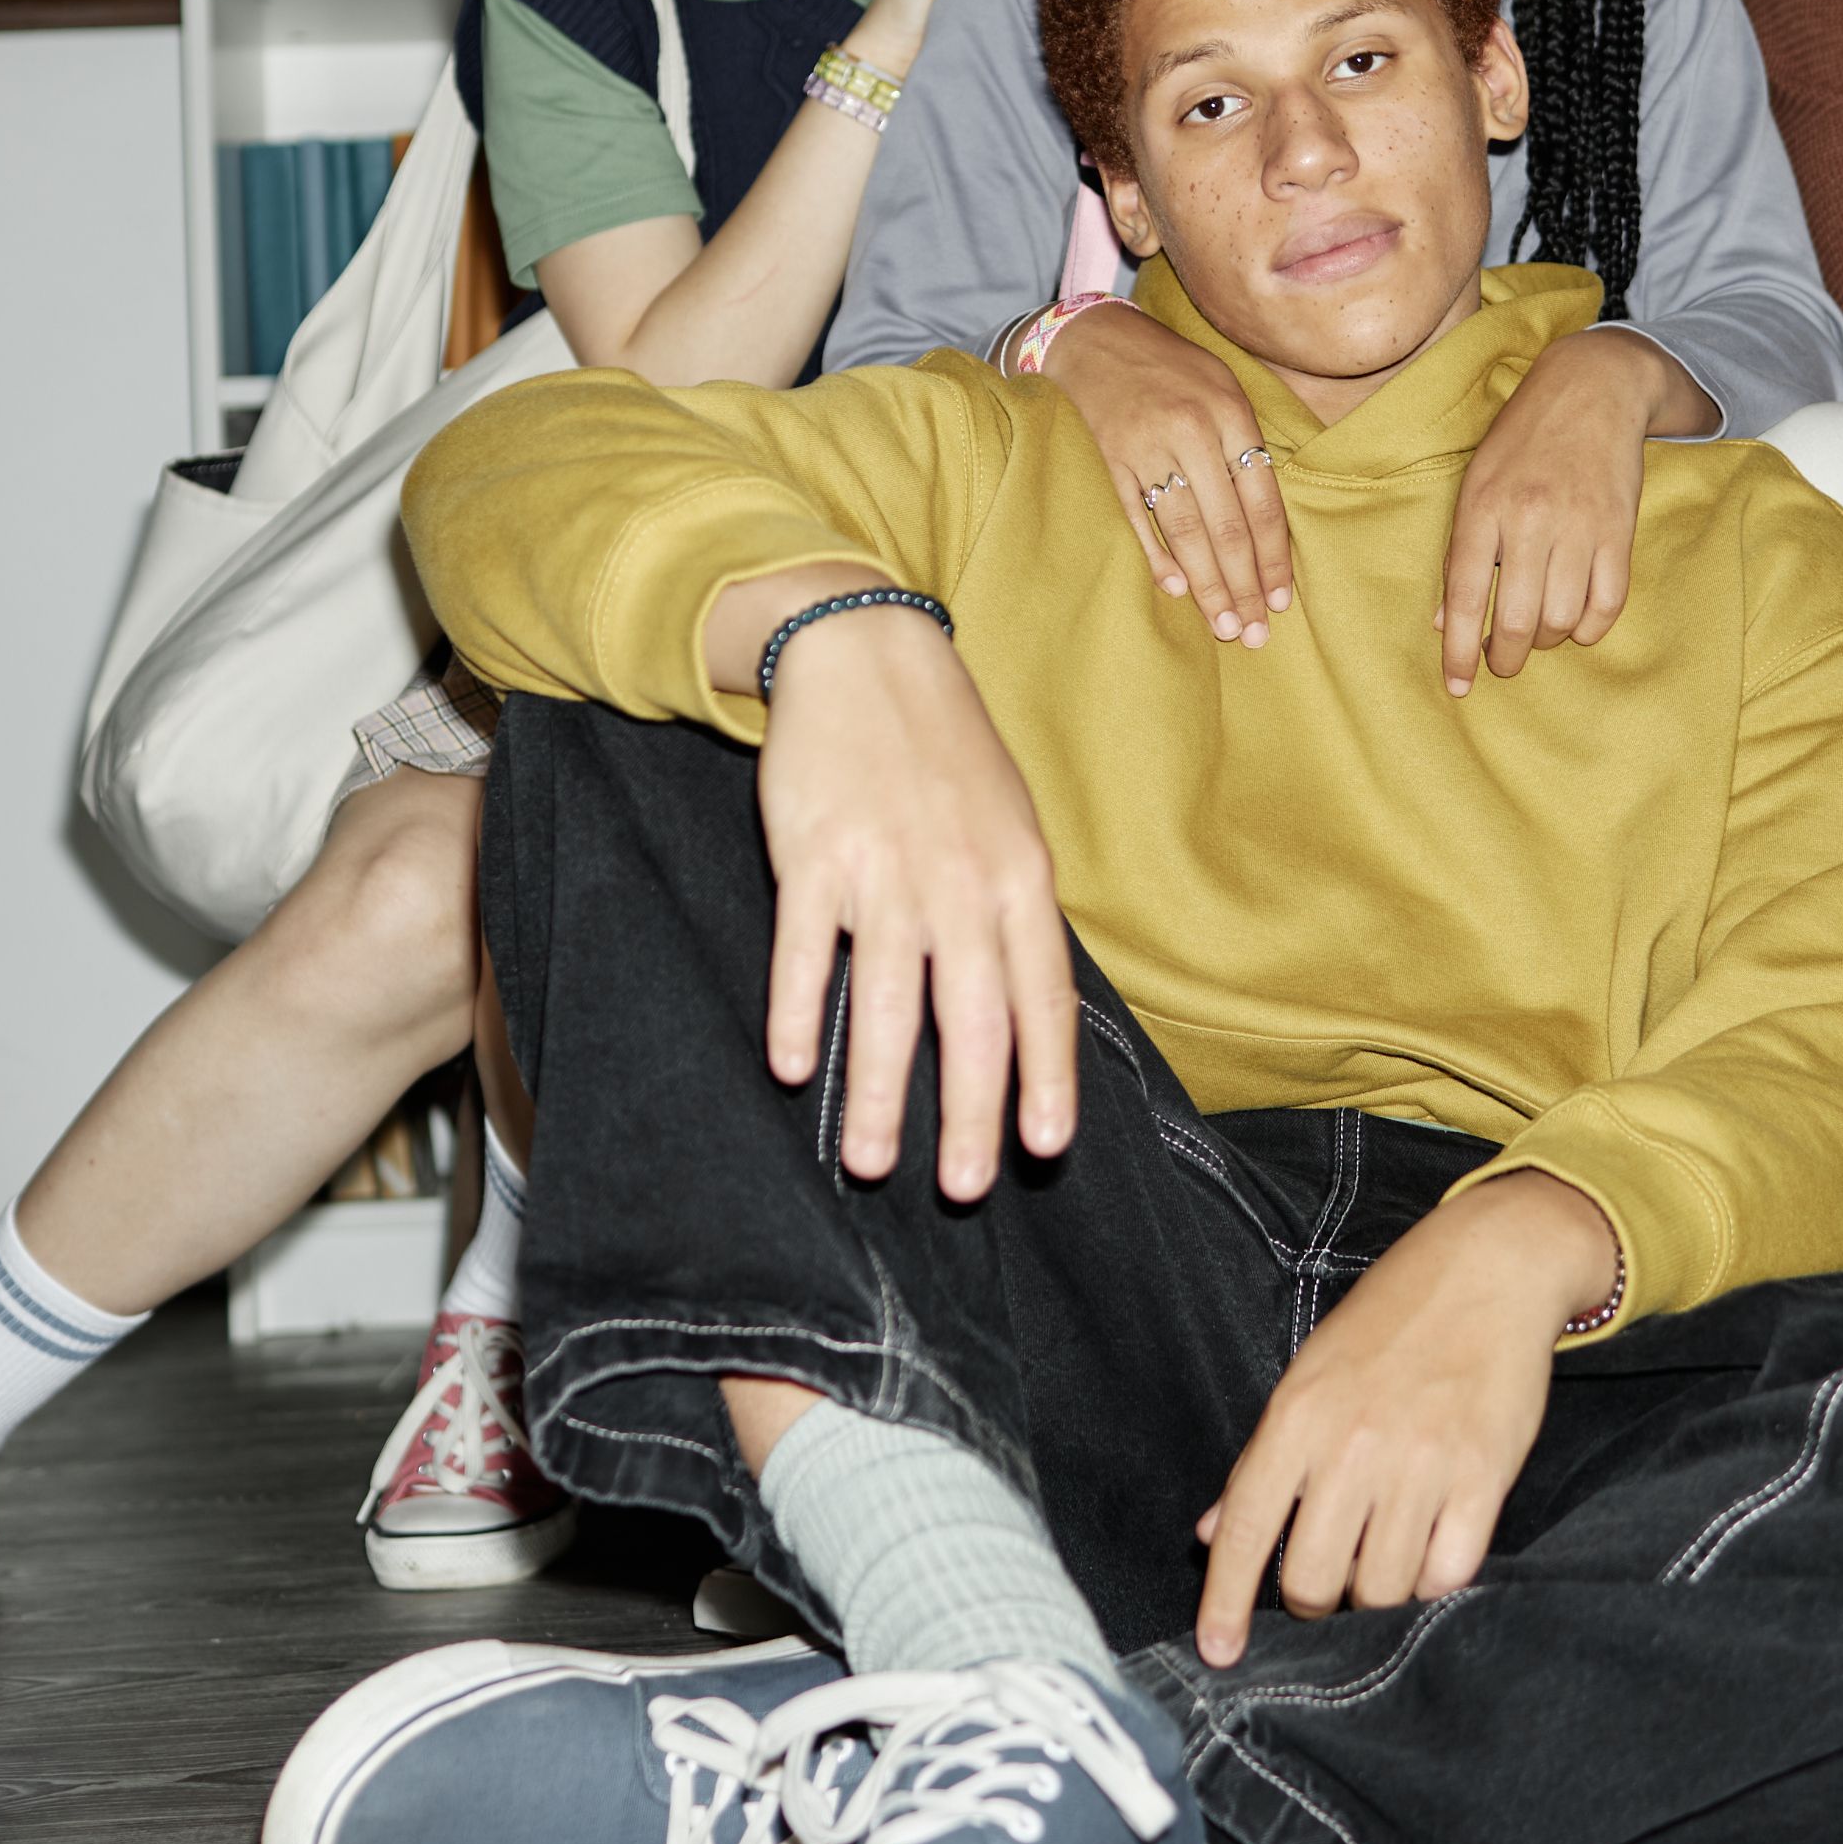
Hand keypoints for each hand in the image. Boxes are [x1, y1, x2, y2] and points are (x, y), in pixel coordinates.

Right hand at [730, 572, 1076, 1199]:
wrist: (868, 656)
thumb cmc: (947, 755)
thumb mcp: (1012, 826)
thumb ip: (1018, 915)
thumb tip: (1030, 1016)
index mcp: (1020, 877)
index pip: (1044, 995)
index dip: (1047, 1075)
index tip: (1046, 1147)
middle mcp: (961, 881)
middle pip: (973, 1016)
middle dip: (970, 1111)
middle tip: (963, 1187)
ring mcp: (886, 868)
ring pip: (888, 999)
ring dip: (882, 1089)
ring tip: (874, 1162)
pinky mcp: (814, 854)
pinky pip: (806, 948)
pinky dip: (800, 1010)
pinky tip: (795, 1067)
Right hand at [1038, 303, 1293, 645]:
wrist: (1092, 337)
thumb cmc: (1168, 369)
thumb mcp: (1220, 387)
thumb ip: (1244, 446)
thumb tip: (1265, 525)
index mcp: (1230, 413)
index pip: (1262, 502)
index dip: (1273, 557)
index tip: (1281, 601)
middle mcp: (1192, 429)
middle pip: (1226, 524)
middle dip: (1243, 585)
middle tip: (1253, 633)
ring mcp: (1145, 445)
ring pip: (1185, 528)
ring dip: (1206, 584)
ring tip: (1223, 625)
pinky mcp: (1105, 457)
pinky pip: (1135, 517)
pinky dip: (1155, 555)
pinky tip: (1174, 588)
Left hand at [1191, 1170, 1613, 1665]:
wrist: (1488, 1268)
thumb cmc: (1390, 1322)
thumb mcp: (1307, 1376)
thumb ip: (1261, 1462)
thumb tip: (1211, 1533)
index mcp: (1296, 1418)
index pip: (1245, 1532)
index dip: (1225, 1603)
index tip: (1220, 1654)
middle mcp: (1352, 1444)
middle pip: (1312, 1582)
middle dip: (1315, 1605)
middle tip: (1330, 1587)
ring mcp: (1420, 1462)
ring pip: (1380, 1588)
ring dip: (1377, 1598)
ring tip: (1383, 1566)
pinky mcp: (1484, 1474)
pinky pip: (1448, 1572)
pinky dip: (1434, 1583)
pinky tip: (1431, 1558)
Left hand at [1436, 327, 1704, 693]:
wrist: (1592, 389)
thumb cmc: (1523, 440)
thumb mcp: (1475, 483)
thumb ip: (1461, 550)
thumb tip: (1445, 620)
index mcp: (1483, 507)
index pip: (1463, 595)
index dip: (1458, 650)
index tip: (1458, 686)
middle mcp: (1530, 519)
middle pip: (1516, 618)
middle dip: (1506, 657)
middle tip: (1503, 662)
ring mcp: (1579, 526)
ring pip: (1561, 618)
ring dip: (1547, 639)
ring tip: (1538, 631)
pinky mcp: (1618, 531)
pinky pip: (1607, 604)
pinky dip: (1590, 627)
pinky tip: (1576, 622)